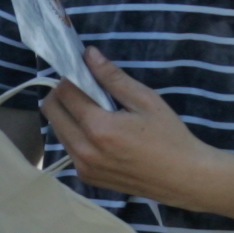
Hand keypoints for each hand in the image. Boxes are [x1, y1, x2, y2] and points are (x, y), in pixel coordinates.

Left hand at [43, 50, 221, 206]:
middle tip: (85, 88)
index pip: (65, 92)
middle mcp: (83, 150)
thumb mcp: (145, 100)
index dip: (71, 76)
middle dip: (62, 93)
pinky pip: (68, 148)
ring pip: (57, 129)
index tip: (84, 71)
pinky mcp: (87, 177)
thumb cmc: (169, 136)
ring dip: (67, 114)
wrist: (183, 178)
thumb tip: (89, 54)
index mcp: (98, 128)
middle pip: (51, 110)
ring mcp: (83, 166)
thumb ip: (113, 78)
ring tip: (95, 110)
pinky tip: (99, 132)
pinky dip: (75, 134)